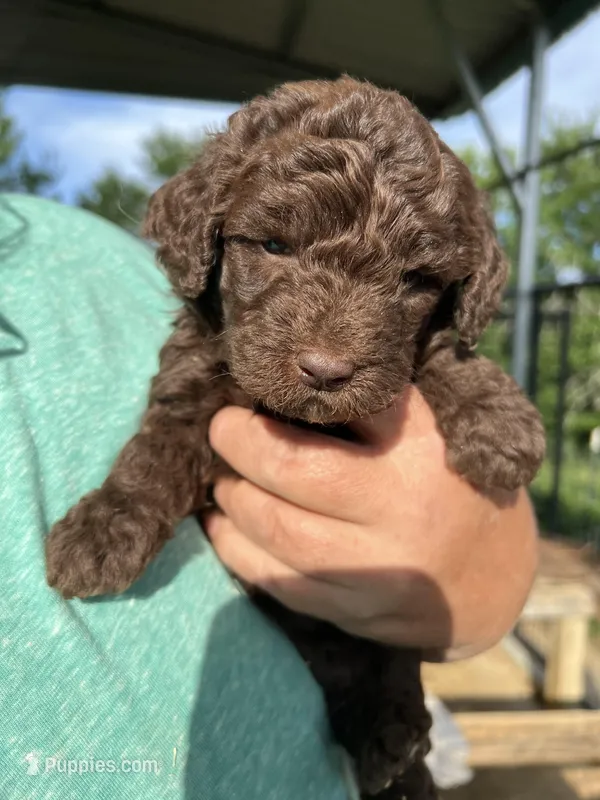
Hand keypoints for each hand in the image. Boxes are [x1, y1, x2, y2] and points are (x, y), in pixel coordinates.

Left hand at [204, 387, 538, 659]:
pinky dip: (240, 552)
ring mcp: (383, 569)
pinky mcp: (361, 612)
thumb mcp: (430, 430)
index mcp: (421, 447)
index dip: (277, 403)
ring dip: (234, 504)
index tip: (243, 397)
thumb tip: (288, 380)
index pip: (339, 409)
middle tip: (220, 433)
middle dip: (241, 449)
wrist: (494, 576)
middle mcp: (404, 507)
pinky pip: (283, 583)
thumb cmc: (450, 483)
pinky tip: (223, 529)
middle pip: (296, 473)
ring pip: (281, 535)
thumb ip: (373, 406)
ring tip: (221, 483)